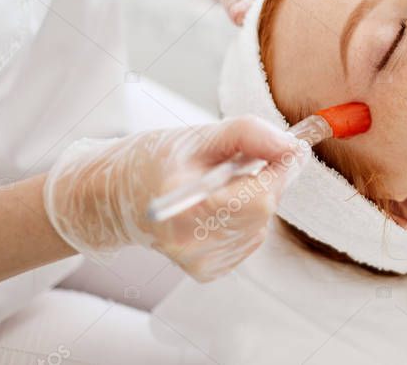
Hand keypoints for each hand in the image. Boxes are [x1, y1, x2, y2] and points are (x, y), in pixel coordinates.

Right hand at [43, 116, 308, 280]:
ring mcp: (199, 263)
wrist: (115, 197)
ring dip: (256, 199)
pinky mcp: (207, 271)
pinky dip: (246, 218)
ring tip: (221, 185)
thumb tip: (291, 146)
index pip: (258, 198)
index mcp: (184, 208)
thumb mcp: (198, 136)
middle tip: (247, 161)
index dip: (280, 170)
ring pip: (260, 225)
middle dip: (267, 181)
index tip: (288, 147)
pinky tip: (218, 206)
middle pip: (262, 212)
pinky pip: (250, 238)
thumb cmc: (155, 161)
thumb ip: (247, 134)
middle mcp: (190, 244)